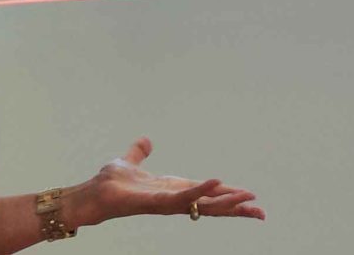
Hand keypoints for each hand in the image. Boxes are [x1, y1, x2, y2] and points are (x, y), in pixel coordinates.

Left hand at [65, 137, 265, 228]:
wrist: (92, 194)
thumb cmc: (110, 184)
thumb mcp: (130, 162)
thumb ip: (139, 152)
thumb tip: (146, 141)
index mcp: (173, 189)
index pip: (207, 195)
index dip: (228, 197)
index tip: (251, 199)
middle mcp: (174, 199)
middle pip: (212, 205)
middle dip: (236, 209)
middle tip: (261, 212)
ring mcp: (167, 203)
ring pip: (204, 204)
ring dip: (227, 202)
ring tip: (249, 198)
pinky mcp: (156, 202)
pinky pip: (183, 196)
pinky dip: (201, 190)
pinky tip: (217, 182)